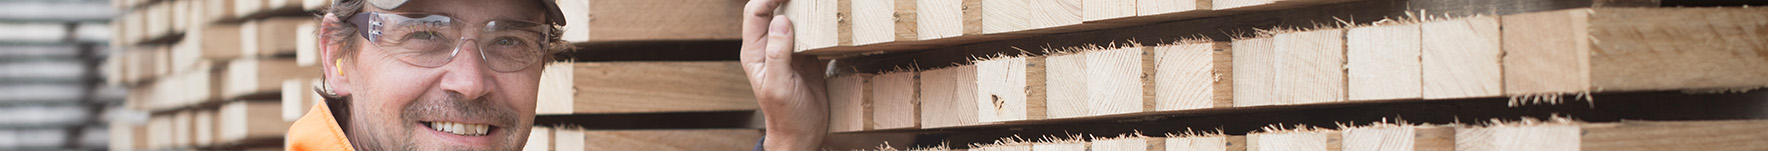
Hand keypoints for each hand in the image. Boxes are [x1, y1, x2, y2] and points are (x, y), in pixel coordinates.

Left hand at [739, 0, 828, 149]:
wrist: (803, 134)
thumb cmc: (786, 116)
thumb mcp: (779, 86)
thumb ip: (778, 54)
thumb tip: (781, 21)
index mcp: (755, 52)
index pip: (755, 12)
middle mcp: (769, 47)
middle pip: (773, 9)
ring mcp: (789, 50)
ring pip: (793, 18)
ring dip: (804, 7)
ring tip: (818, 3)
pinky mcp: (807, 56)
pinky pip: (810, 32)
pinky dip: (818, 24)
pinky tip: (828, 20)